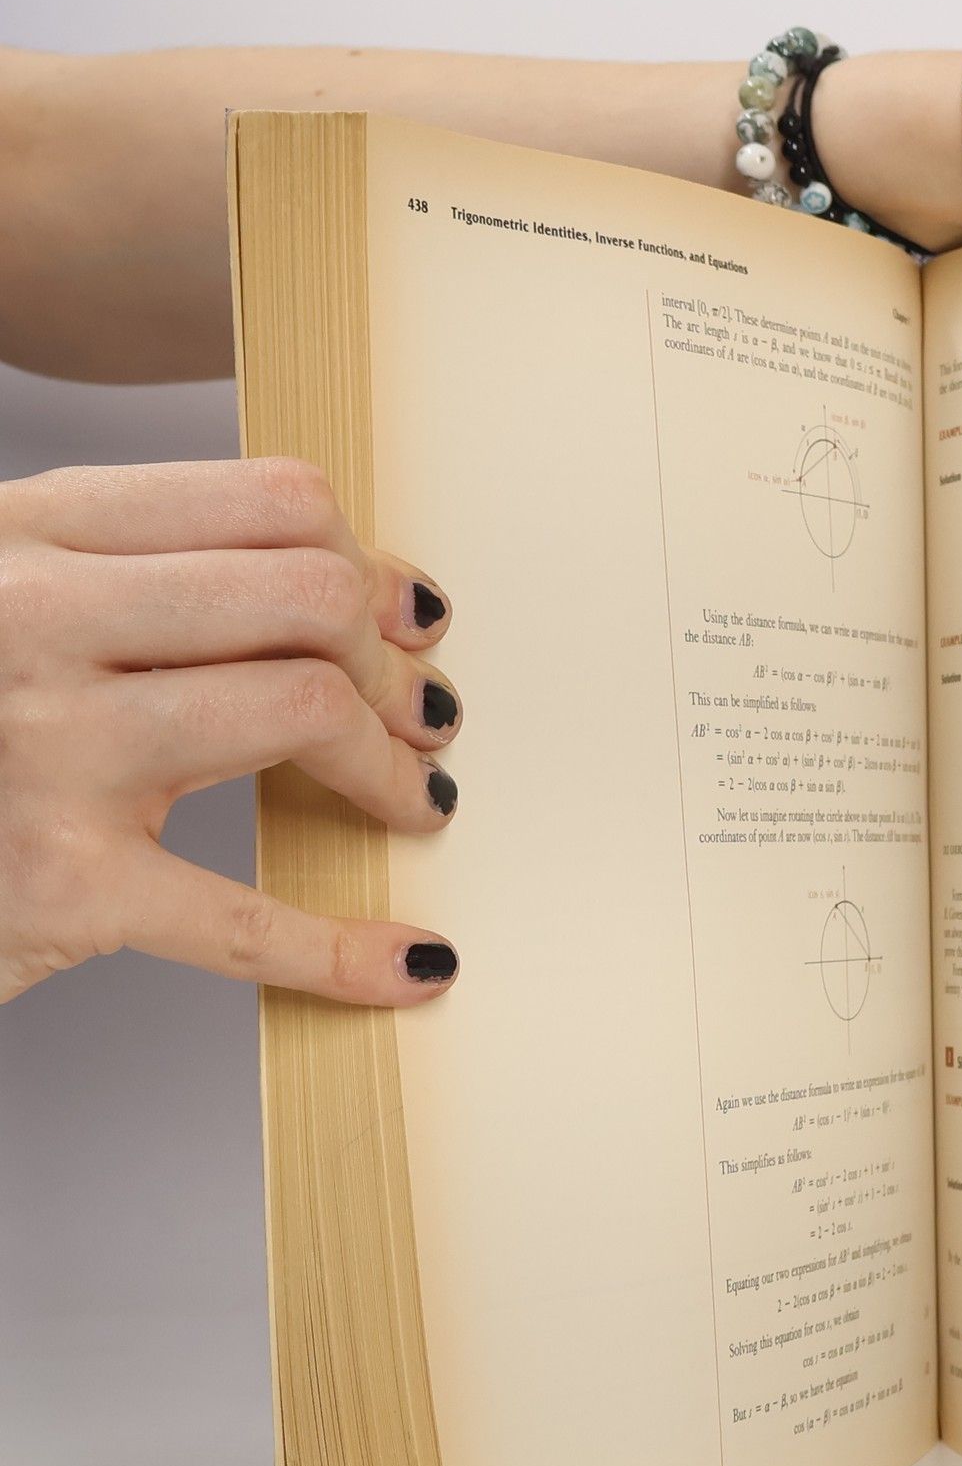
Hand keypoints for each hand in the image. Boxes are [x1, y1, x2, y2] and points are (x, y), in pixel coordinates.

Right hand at [0, 457, 461, 1006]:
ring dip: (391, 770)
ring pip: (305, 710)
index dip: (369, 568)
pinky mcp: (56, 882)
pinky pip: (242, 916)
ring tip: (409, 801)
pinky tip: (408, 963)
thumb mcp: (14, 600)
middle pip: (309, 595)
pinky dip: (344, 952)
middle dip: (391, 666)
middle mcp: (31, 617)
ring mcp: (45, 747)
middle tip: (416, 720)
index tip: (403, 622)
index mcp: (29, 532)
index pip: (273, 502)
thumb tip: (366, 594)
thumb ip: (153, 576)